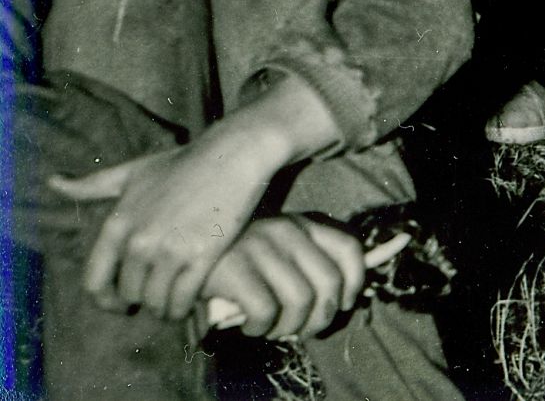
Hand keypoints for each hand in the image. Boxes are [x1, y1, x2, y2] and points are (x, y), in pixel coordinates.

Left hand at [51, 134, 278, 322]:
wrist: (234, 153)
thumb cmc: (184, 162)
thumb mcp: (133, 172)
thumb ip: (91, 184)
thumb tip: (51, 181)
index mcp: (117, 224)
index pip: (95, 282)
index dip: (107, 301)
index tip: (122, 304)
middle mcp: (138, 241)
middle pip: (130, 294)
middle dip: (143, 300)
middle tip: (158, 296)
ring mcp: (170, 249)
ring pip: (155, 302)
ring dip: (163, 308)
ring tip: (174, 303)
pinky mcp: (202, 256)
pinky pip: (182, 300)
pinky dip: (182, 309)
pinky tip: (189, 304)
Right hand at [202, 216, 365, 338]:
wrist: (179, 248)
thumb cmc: (234, 257)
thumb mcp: (275, 248)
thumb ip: (304, 262)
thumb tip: (340, 298)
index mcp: (301, 224)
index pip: (348, 249)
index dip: (354, 283)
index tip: (342, 305)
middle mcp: (287, 231)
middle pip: (329, 284)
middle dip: (320, 319)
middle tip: (300, 330)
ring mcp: (261, 247)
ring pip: (301, 302)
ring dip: (289, 327)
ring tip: (272, 330)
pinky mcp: (234, 268)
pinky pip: (266, 311)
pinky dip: (261, 328)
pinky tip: (249, 326)